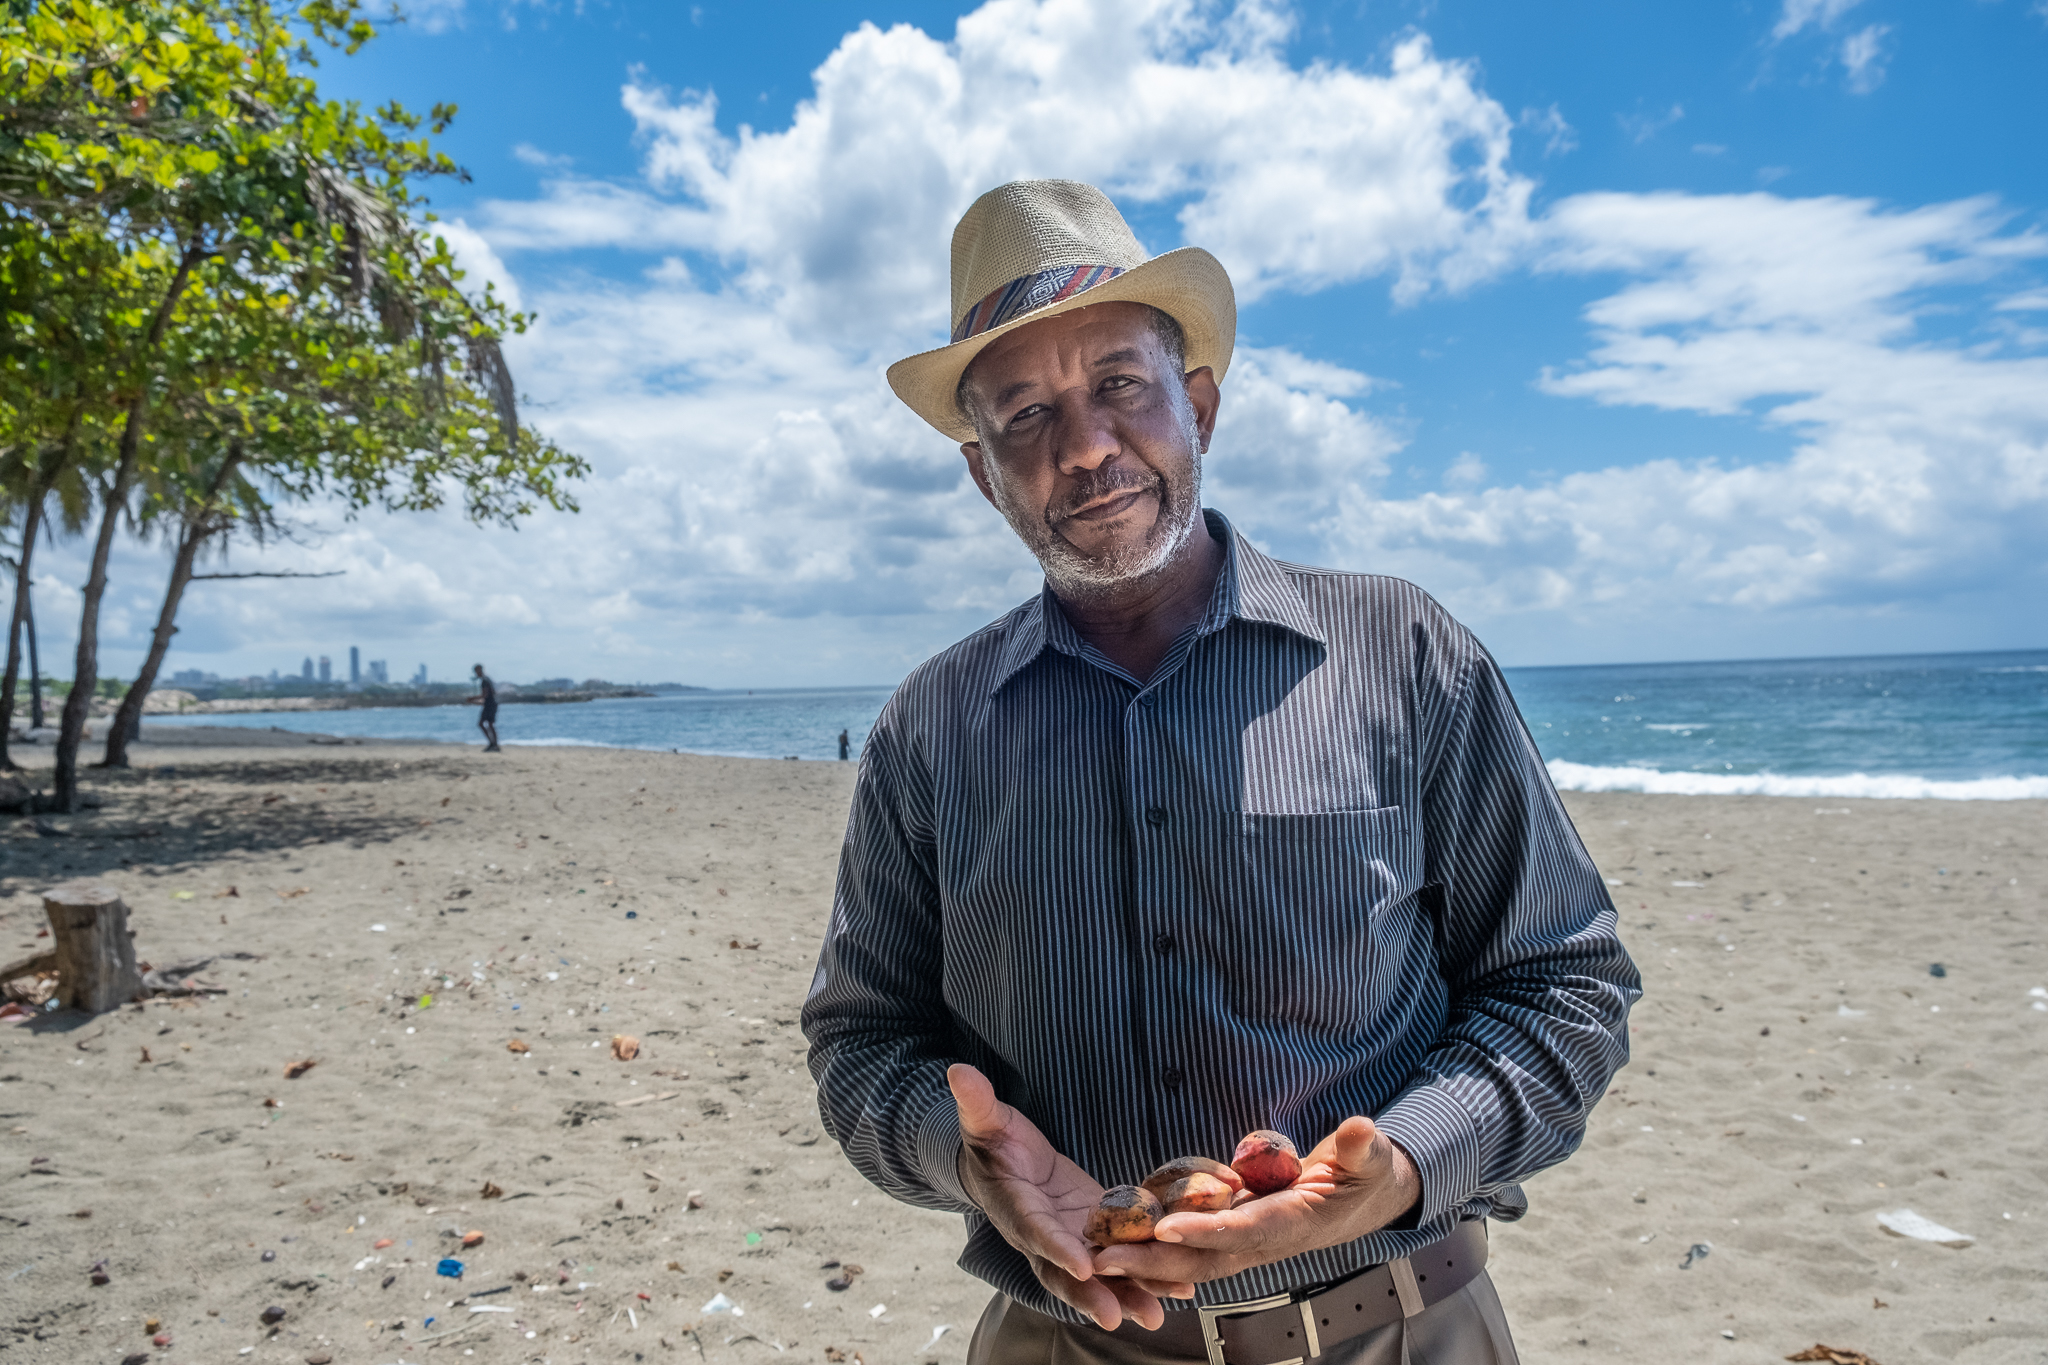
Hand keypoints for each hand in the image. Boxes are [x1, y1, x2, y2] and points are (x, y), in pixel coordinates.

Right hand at [949, 1064, 1193, 1329]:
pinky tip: (1178, 1287)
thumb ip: (976, 1102)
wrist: (1002, 1164)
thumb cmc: (992, 1140)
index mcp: (1016, 1209)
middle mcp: (1043, 1236)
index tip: (1082, 1266)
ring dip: (1126, 1294)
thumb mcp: (984, 1119)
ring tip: (1157, 1314)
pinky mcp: (1094, 1235)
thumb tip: (957, 1072)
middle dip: (1092, 1294)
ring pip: (1097, 1277)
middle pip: (1065, 1273)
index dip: (1057, 1249)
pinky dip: (1146, 1275)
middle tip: (1117, 1315)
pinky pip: (1119, 1260)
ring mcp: (1070, 1240)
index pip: (1036, 1232)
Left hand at [1091, 1116, 1419, 1286]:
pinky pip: (1192, 1243)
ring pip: (1191, 1257)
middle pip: (1203, 1258)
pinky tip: (1119, 1236)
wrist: (1365, 1197)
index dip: (1204, 1232)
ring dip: (1146, 1260)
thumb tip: (1359, 1129)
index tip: (1165, 1228)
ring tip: (1096, 1254)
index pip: (1243, 1231)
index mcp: (1294, 1223)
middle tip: (1104, 1257)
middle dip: (1154, 1261)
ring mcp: (1247, 1239)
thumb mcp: (1371, 1158)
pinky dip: (1156, 1246)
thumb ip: (1362, 1147)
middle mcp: (1264, 1240)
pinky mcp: (1235, 1230)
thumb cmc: (1367, 1174)